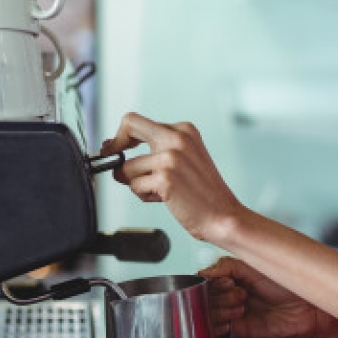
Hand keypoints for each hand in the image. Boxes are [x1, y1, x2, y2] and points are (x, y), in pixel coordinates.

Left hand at [102, 113, 245, 245]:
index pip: (139, 121)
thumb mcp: (186, 158)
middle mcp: (177, 138)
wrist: (223, 216)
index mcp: (184, 131)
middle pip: (129, 126)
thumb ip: (158, 149)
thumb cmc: (204, 193)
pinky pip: (135, 186)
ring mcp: (170, 157)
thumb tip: (118, 150)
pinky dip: (145, 196)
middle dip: (114, 145)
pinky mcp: (164, 178)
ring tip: (161, 191)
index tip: (115, 148)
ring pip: (128, 168)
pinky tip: (165, 199)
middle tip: (113, 161)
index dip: (122, 135)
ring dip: (137, 183)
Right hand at [200, 256, 334, 337]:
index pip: (204, 281)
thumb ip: (225, 267)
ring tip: (241, 307)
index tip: (226, 282)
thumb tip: (203, 273)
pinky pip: (218, 335)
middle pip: (203, 300)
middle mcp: (229, 296)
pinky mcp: (240, 333)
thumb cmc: (288, 282)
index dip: (210, 283)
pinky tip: (229, 323)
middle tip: (241, 294)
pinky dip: (217, 330)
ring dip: (220, 312)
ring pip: (208, 317)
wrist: (309, 306)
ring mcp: (233, 315)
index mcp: (230, 277)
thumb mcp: (254, 265)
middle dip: (220, 297)